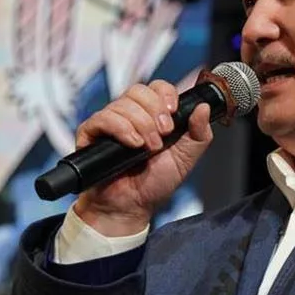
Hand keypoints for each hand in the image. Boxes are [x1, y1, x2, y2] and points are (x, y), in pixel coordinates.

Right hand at [71, 80, 213, 235]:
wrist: (133, 207)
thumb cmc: (155, 184)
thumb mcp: (186, 158)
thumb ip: (199, 133)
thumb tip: (203, 107)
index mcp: (152, 116)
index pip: (156, 87)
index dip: (165, 94)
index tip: (173, 111)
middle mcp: (130, 115)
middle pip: (138, 90)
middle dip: (154, 111)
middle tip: (163, 136)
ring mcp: (110, 123)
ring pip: (122, 104)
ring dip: (141, 125)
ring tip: (148, 148)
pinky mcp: (91, 134)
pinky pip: (102, 118)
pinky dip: (121, 129)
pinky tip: (132, 144)